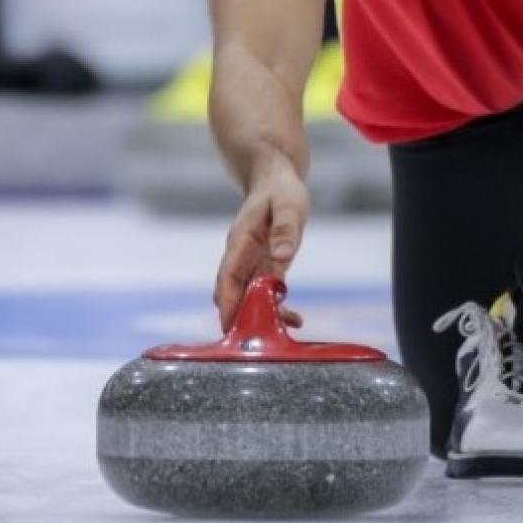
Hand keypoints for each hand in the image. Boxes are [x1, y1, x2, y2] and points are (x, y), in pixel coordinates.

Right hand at [215, 161, 309, 332]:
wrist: (275, 179)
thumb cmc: (281, 190)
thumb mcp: (289, 205)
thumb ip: (286, 229)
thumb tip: (282, 256)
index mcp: (240, 242)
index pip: (228, 277)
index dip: (227, 303)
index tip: (230, 327)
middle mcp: (240, 257)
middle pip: (232, 294)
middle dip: (240, 318)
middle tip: (257, 343)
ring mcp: (250, 263)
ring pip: (247, 297)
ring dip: (260, 317)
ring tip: (284, 331)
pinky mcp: (264, 267)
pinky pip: (263, 293)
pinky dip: (275, 308)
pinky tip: (295, 318)